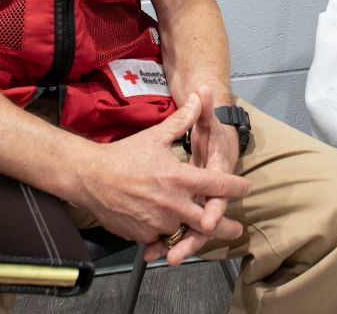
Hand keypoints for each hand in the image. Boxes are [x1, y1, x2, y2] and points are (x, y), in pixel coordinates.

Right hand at [70, 92, 249, 257]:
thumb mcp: (156, 136)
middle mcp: (173, 203)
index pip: (218, 185)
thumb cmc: (124, 156)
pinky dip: (167, 237)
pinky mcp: (144, 235)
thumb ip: (182, 120)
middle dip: (225, 227)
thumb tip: (198, 97)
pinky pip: (163, 240)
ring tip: (202, 231)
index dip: (236, 187)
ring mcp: (158, 222)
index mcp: (179, 178)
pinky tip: (169, 229)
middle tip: (236, 229)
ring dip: (192, 231)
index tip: (245, 188)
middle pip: (209, 222)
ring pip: (185, 232)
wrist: (91, 177)